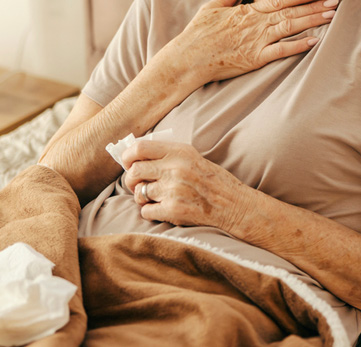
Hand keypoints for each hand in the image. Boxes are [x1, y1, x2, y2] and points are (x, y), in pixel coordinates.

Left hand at [122, 140, 252, 230]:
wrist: (233, 204)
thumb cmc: (212, 180)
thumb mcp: (191, 157)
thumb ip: (167, 154)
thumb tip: (135, 156)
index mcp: (179, 152)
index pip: (139, 148)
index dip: (127, 156)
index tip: (127, 163)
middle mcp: (175, 169)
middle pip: (134, 171)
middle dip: (132, 180)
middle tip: (138, 184)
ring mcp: (173, 190)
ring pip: (139, 193)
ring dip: (142, 197)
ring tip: (155, 197)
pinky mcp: (174, 210)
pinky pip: (146, 211)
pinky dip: (150, 212)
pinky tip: (161, 209)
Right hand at [171, 0, 337, 84]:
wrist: (188, 58)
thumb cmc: (198, 34)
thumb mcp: (211, 8)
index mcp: (247, 12)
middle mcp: (255, 24)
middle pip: (290, 12)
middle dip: (314, 7)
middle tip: (335, 2)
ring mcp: (256, 41)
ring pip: (289, 28)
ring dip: (312, 21)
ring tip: (330, 17)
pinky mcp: (255, 58)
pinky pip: (281, 51)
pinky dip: (298, 46)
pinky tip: (314, 41)